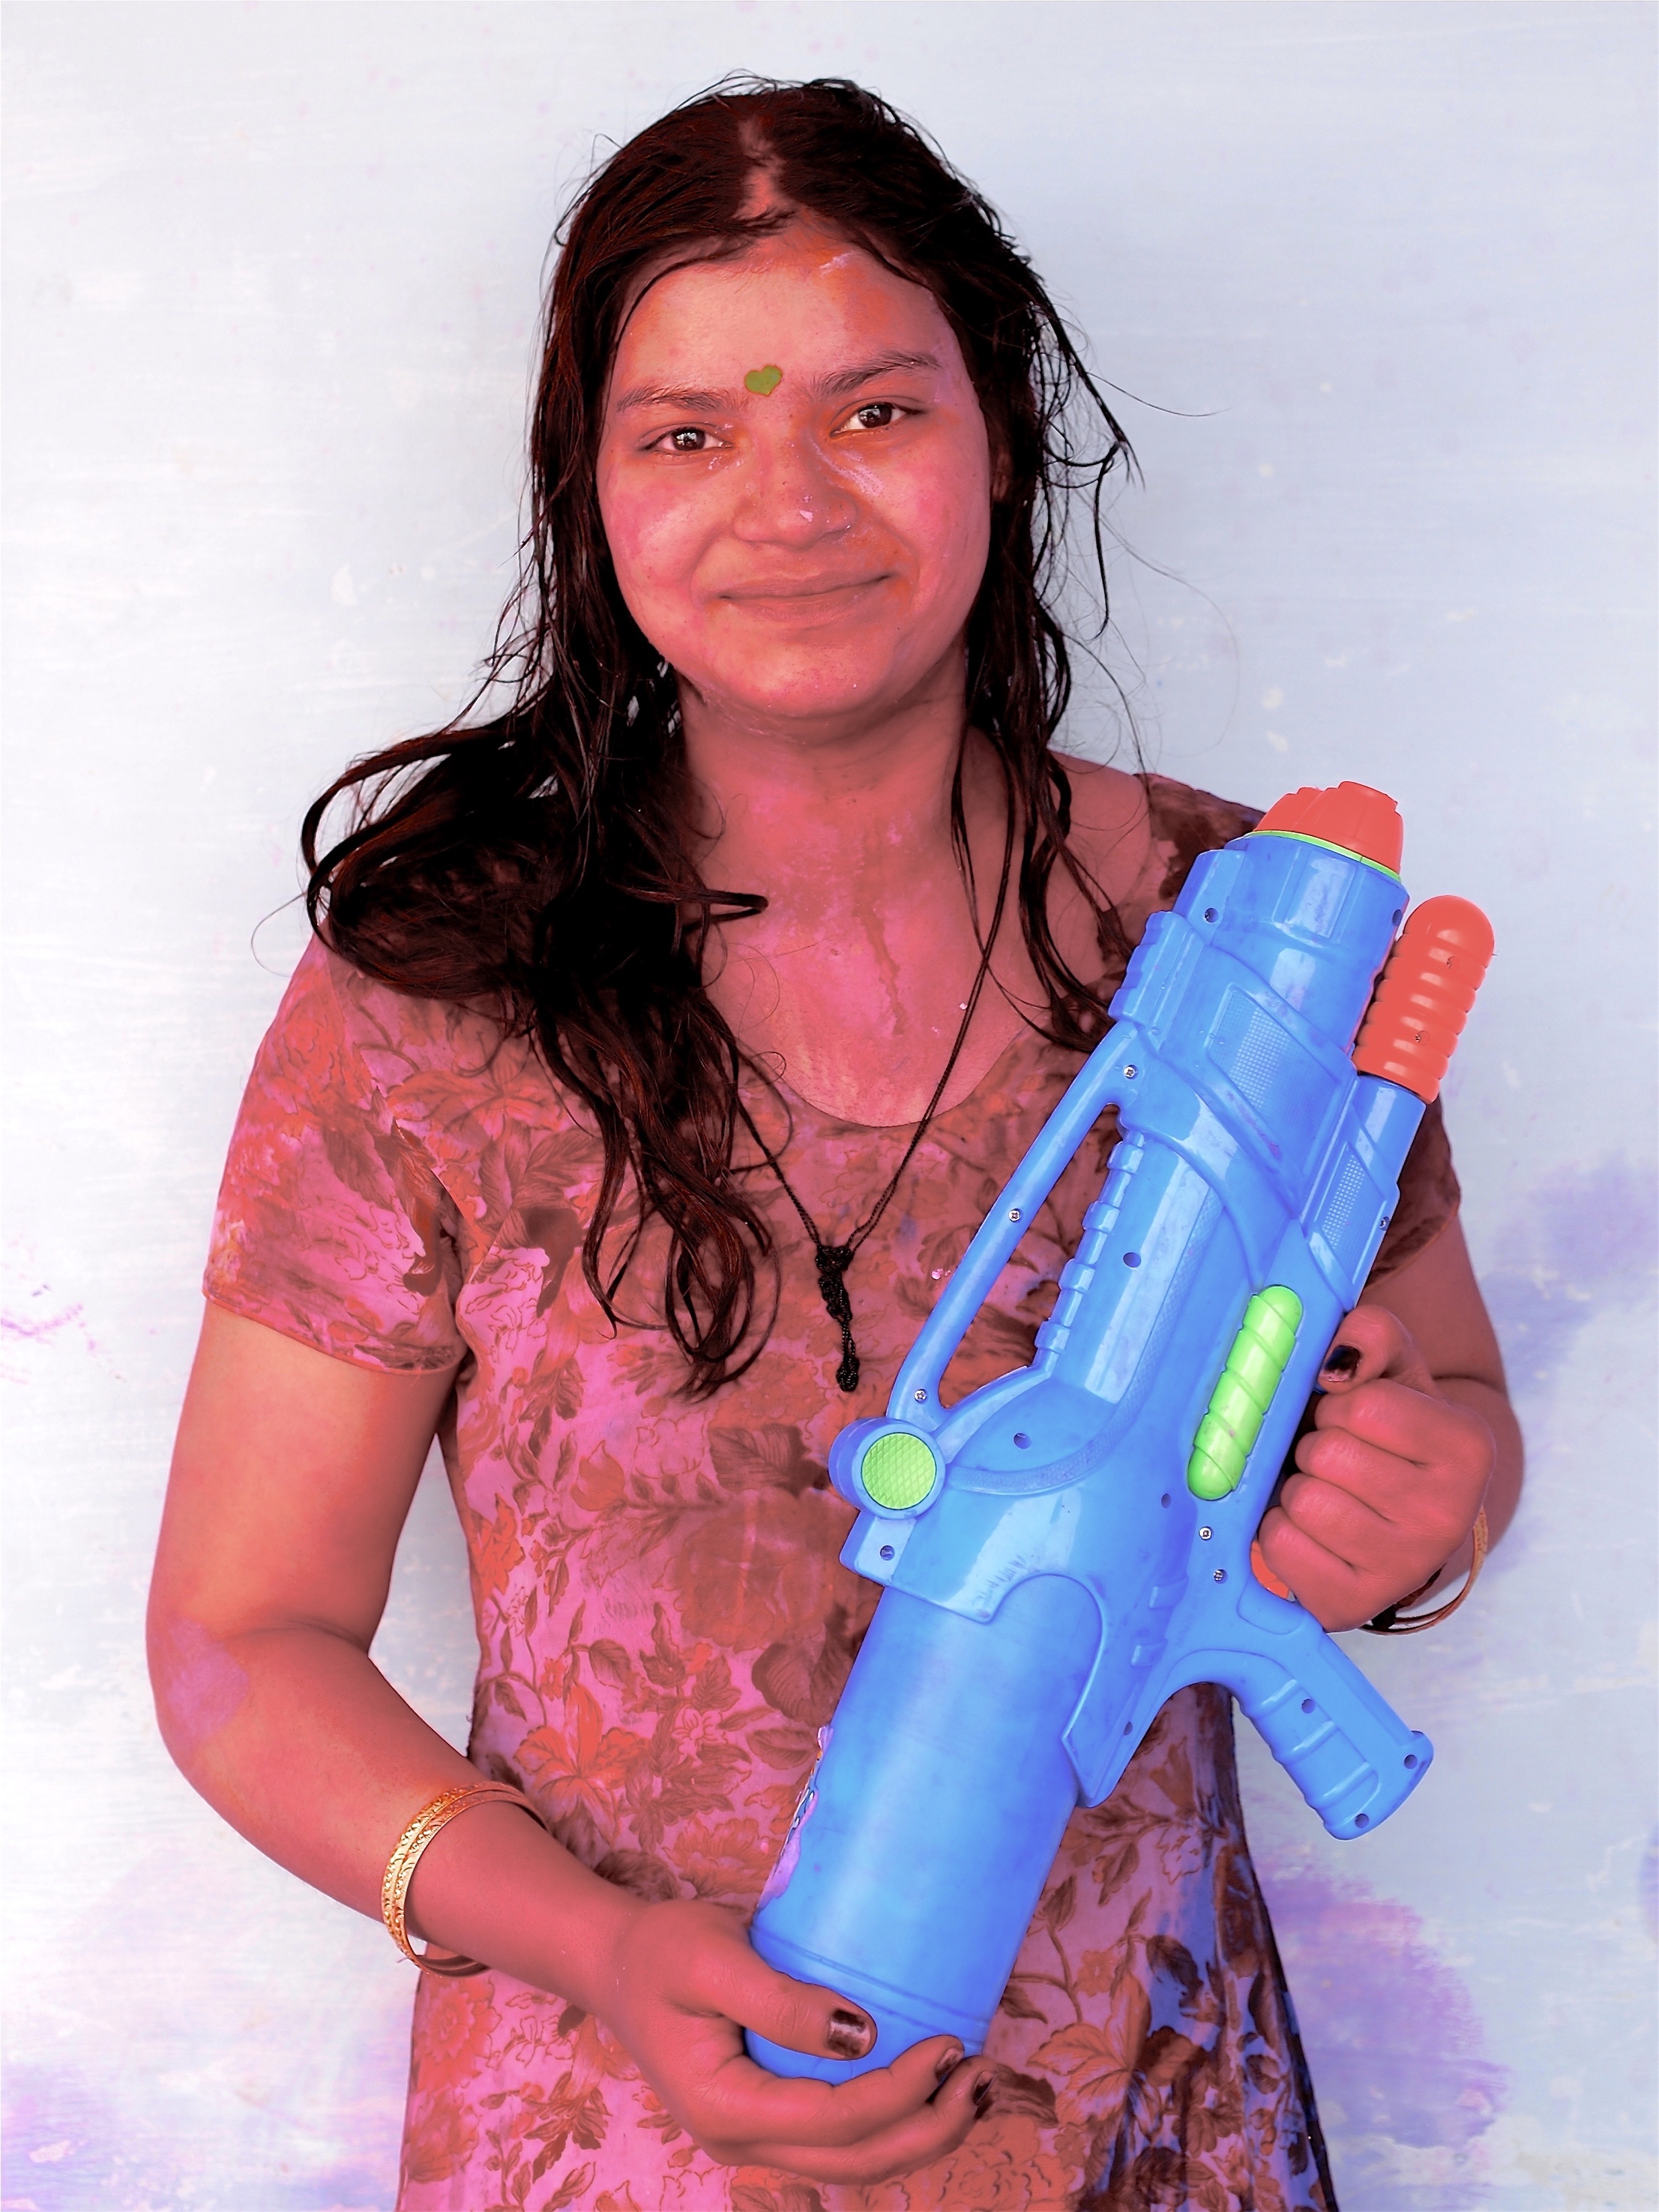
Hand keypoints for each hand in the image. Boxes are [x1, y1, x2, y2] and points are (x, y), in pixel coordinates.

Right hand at [597, 1897, 995, 2180]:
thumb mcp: (712, 1957)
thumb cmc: (661, 1950)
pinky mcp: (771, 2118)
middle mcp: (742, 2141)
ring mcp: (756, 2138)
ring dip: (921, 2135)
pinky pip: (842, 2143)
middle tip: (984, 2074)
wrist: (618, 1964)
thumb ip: (780, 2000)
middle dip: (930, 2127)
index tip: (947, 2043)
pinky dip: (894, 2127)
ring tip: (976, 2088)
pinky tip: (931, 2094)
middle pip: (855, 2161)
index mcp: (724, 2108)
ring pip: (855, 2164)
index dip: (900, 2091)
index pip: (834, 2120)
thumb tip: (862, 2031)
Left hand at [1257, 1305, 1492, 1631]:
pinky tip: (1309, 1530)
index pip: (1363, 1405)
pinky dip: (1278, 1529)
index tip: (1354, 1419)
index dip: (1340, 1403)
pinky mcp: (1352, 1605)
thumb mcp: (1393, 1369)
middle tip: (1335, 1461)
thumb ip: (1370, 1336)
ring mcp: (1403, 1570)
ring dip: (1294, 1487)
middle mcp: (1449, 1517)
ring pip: (1302, 1502)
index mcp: (1469, 1448)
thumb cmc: (1389, 1433)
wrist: (1399, 1518)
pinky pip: (1279, 1546)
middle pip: (1327, 1454)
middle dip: (1315, 1446)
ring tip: (1325, 1492)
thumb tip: (1334, 1366)